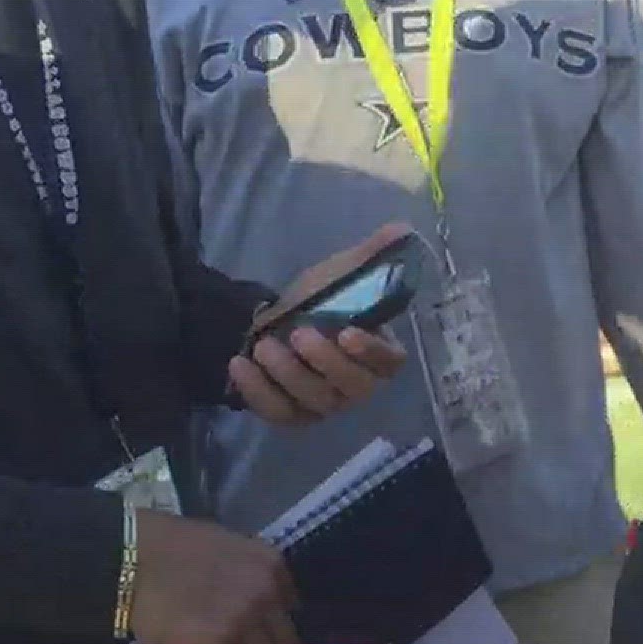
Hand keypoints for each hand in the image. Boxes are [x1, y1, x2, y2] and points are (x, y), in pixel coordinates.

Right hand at [129, 508, 300, 643]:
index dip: (275, 628)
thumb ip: (252, 575)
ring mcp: (245, 623)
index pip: (291, 609)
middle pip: (284, 642)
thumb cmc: (170, 548)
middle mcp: (267, 594)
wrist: (128, 561)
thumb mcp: (227, 547)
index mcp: (272, 566)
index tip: (263, 638)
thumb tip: (261, 605)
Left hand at [230, 224, 411, 425]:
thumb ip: (371, 255)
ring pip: (314, 401)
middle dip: (324, 363)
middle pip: (352, 388)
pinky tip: (241, 364)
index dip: (372, 353)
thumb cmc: (320, 299)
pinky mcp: (293, 414)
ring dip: (287, 374)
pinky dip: (258, 393)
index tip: (347, 333)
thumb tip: (402, 229)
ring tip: (263, 345)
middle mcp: (357, 385)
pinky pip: (279, 413)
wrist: (277, 318)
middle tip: (298, 334)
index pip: (388, 363)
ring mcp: (325, 404)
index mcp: (378, 352)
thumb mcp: (342, 273)